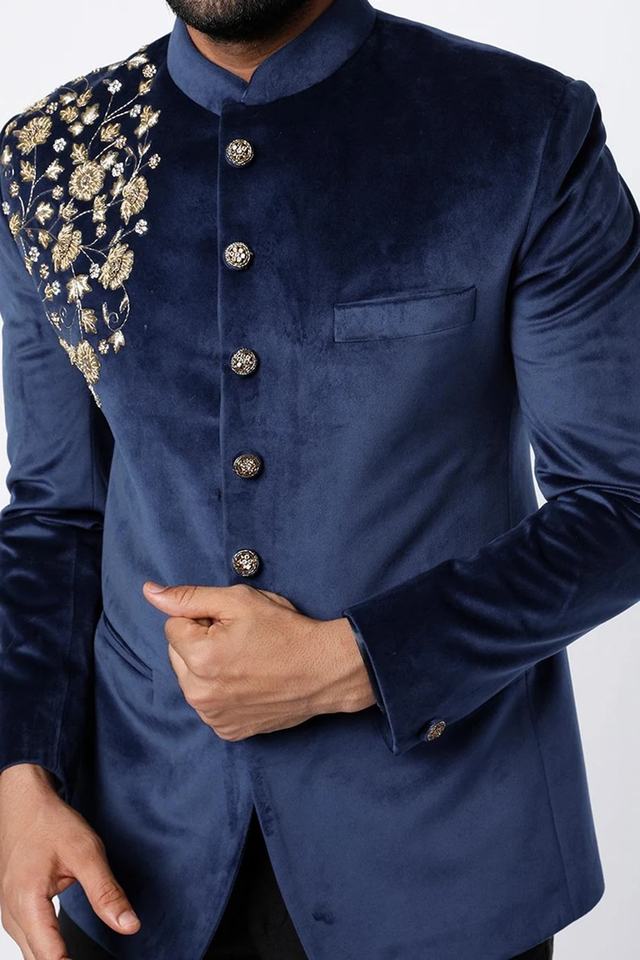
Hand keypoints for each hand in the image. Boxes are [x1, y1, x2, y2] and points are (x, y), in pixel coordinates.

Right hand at [0, 763, 139, 959]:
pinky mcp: (14, 910)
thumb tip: (129, 925)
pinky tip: (66, 953)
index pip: (50, 957)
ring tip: (84, 956)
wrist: (23, 804)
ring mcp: (9, 914)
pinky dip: (47, 951)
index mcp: (27, 901)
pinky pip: (29, 942)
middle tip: (96, 959)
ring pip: (31, 955)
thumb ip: (106, 892)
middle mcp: (12, 914)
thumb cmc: (50, 823)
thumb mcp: (86, 852)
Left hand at [142, 581, 375, 740]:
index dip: (202, 618)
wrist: (324, 671)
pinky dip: (221, 692)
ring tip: (245, 662)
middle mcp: (199, 693)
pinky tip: (248, 682)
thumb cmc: (286, 632)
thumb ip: (190, 596)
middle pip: (177, 654)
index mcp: (199, 657)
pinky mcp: (227, 731)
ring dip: (208, 668)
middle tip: (239, 641)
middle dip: (199, 643)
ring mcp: (213, 716)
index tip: (231, 624)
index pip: (173, 626)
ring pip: (191, 680)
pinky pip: (208, 704)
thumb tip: (150, 592)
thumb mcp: (239, 600)